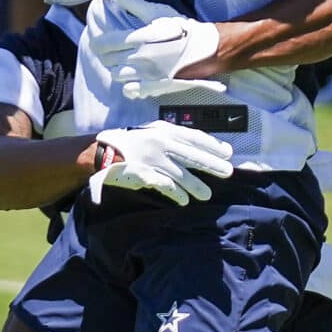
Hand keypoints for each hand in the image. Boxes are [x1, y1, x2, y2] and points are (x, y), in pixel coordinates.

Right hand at [89, 123, 234, 206]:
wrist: (103, 152)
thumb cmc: (132, 144)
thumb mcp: (153, 133)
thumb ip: (173, 138)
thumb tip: (198, 146)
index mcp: (165, 131)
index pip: (194, 137)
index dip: (212, 145)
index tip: (228, 152)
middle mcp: (160, 143)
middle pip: (192, 156)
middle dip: (212, 164)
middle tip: (228, 172)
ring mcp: (152, 159)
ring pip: (180, 174)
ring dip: (196, 185)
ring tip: (207, 195)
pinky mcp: (142, 173)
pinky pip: (164, 185)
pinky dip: (176, 193)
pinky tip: (184, 200)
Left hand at [95, 14, 227, 100]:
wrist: (206, 50)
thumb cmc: (182, 29)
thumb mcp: (158, 13)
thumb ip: (133, 3)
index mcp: (138, 39)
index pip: (104, 44)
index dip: (98, 42)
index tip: (98, 40)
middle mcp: (138, 59)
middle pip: (107, 60)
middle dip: (106, 55)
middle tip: (112, 50)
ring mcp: (144, 75)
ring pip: (116, 75)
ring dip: (116, 68)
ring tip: (123, 62)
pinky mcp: (152, 87)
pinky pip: (129, 90)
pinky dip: (126, 85)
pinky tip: (132, 78)